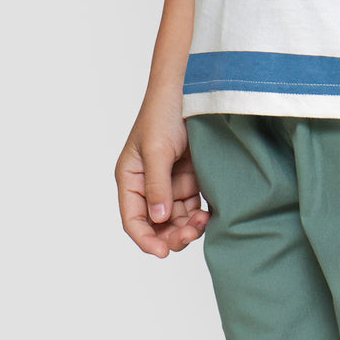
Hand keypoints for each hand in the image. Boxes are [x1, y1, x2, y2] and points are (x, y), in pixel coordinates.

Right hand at [115, 87, 210, 257]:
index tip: (162, 252)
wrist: (191, 86)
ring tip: (203, 222)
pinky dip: (199, 214)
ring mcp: (170, 180)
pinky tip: (209, 214)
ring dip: (187, 227)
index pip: (133, 219)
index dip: (145, 239)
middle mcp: (148, 183)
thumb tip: (158, 220)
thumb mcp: (157, 149)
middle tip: (189, 236)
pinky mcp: (190, 175)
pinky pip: (192, 205)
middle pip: (156, 223)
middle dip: (171, 235)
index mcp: (131, 178)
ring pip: (176, 218)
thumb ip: (157, 186)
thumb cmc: (164, 112)